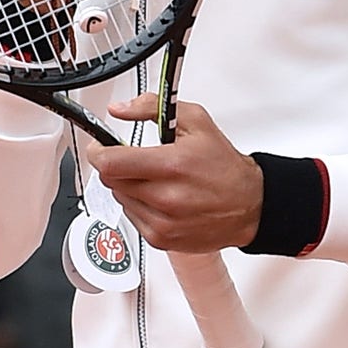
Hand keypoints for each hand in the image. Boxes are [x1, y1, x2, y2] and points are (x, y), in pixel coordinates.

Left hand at [85, 96, 261, 252]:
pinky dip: (138, 205)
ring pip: (119, 198)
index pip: (111, 163)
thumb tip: (120, 109)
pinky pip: (131, 217)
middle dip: (116, 166)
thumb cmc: (224, 166)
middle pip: (111, 180)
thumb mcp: (195, 121)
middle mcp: (165, 198)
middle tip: (133, 159)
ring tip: (154, 178)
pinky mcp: (161, 240)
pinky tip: (159, 197)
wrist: (249, 205)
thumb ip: (152, 108)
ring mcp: (162, 223)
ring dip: (127, 186)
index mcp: (171, 166)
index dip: (98, 151)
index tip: (99, 146)